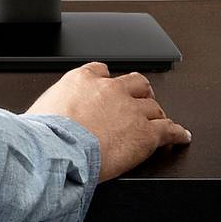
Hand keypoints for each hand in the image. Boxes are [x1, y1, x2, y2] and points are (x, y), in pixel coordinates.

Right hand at [28, 61, 189, 179]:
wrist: (58, 151)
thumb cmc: (43, 136)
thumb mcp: (39, 111)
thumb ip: (49, 108)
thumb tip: (41, 119)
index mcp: (82, 80)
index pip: (101, 70)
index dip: (107, 80)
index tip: (108, 86)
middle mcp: (110, 90)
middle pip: (135, 83)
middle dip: (139, 92)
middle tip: (140, 101)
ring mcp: (131, 110)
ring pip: (153, 105)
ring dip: (156, 113)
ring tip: (160, 120)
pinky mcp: (145, 133)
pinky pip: (168, 130)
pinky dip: (177, 133)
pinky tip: (181, 136)